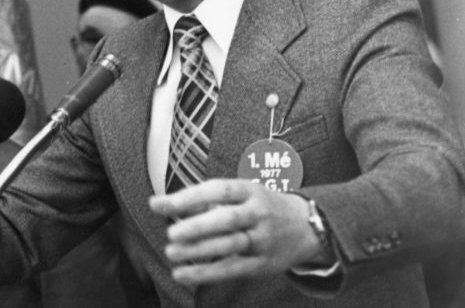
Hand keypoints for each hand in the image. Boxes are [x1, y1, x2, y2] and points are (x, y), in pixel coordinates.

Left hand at [148, 179, 323, 285]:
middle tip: (172, 233)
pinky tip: (182, 274)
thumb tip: (157, 204)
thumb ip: (199, 200)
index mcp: (249, 190)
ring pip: (231, 245)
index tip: (164, 205)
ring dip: (199, 251)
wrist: (307, 226)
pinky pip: (232, 269)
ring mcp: (263, 239)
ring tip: (172, 253)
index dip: (191, 197)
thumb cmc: (258, 207)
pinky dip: (205, 273)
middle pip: (228, 219)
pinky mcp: (263, 263)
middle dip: (198, 226)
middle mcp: (258, 213)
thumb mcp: (237, 195)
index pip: (219, 190)